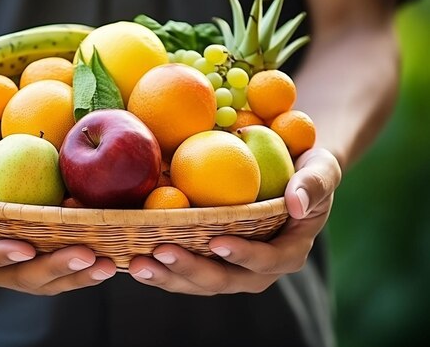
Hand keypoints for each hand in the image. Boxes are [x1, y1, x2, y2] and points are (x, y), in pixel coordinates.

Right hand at [0, 135, 115, 294]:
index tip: (23, 248)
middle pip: (18, 275)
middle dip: (51, 269)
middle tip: (84, 255)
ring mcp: (12, 260)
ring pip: (45, 278)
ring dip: (76, 273)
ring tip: (106, 263)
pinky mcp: (37, 252)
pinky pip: (59, 262)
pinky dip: (83, 259)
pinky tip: (111, 250)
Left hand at [128, 147, 340, 294]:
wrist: (286, 173)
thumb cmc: (306, 168)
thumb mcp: (321, 169)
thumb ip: (314, 183)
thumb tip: (297, 204)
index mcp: (287, 252)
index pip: (267, 261)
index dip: (244, 256)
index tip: (217, 241)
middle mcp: (257, 270)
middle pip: (224, 279)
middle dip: (192, 269)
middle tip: (161, 252)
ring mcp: (229, 269)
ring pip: (197, 283)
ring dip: (167, 276)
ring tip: (138, 263)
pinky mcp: (206, 261)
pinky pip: (181, 272)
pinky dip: (158, 268)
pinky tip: (130, 258)